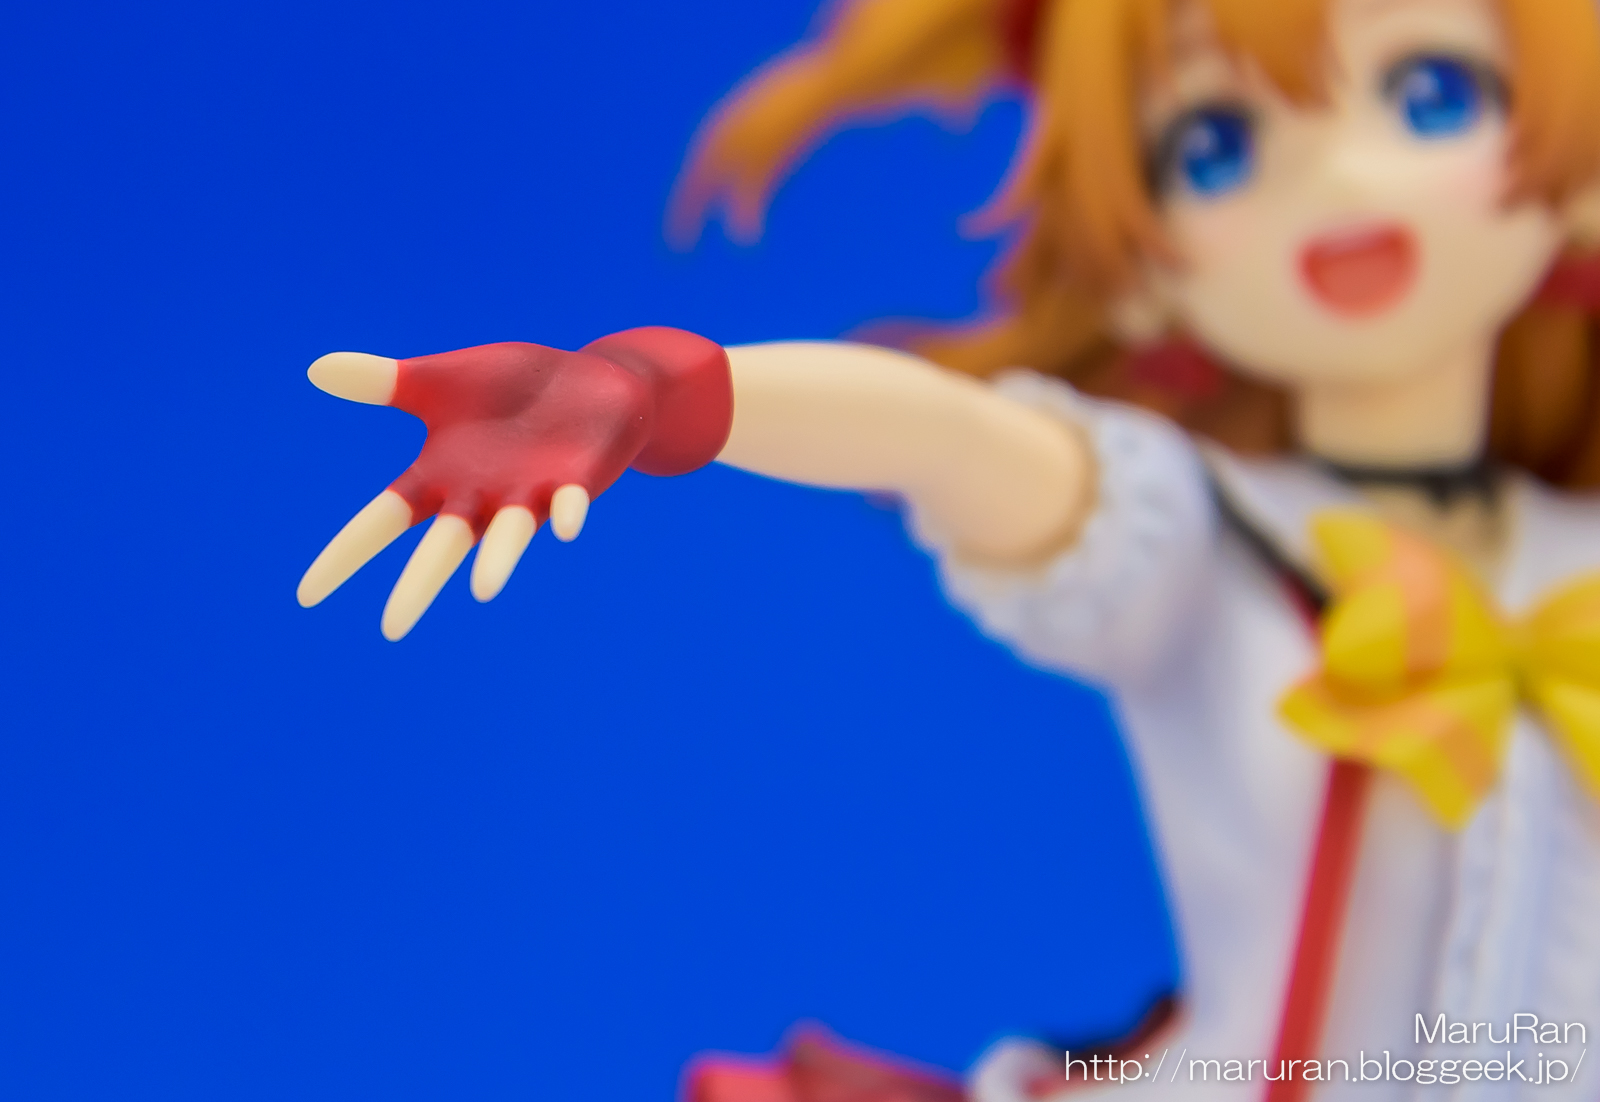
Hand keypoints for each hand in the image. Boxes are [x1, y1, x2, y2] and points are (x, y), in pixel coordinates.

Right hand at [297, 330, 731, 639]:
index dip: (347, 554)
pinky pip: (572, 501)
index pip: (383, 521)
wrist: (590, 384)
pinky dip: (569, 512)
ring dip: (498, 559)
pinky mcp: (576, 478)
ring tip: (483, 590)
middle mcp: (482, 495)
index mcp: (441, 476)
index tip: (308, 595)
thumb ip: (385, 382)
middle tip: (391, 629)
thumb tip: (315, 369)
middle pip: (443, 545)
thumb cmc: (511, 390)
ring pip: (510, 532)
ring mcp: (530, 491)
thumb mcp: (441, 380)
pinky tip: (568, 526)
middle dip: (418, 584)